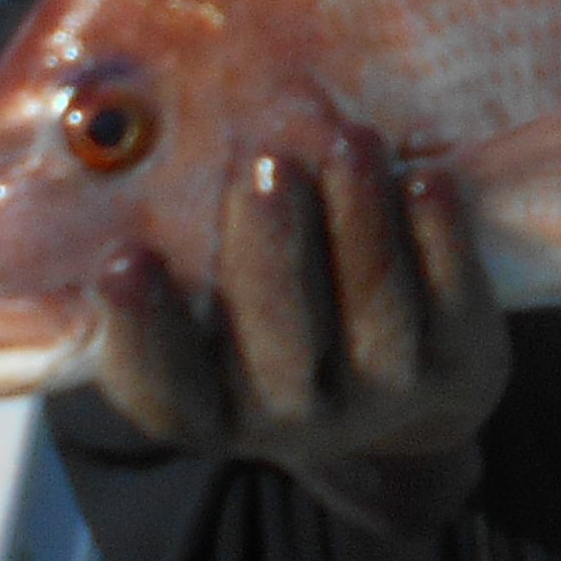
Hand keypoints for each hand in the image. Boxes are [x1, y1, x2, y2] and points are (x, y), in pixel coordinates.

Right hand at [92, 130, 507, 534]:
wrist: (401, 401)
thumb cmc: (272, 323)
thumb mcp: (210, 312)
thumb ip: (170, 252)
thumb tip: (99, 141)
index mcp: (212, 411)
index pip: (163, 391)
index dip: (141, 332)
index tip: (122, 259)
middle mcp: (293, 420)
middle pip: (279, 347)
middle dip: (272, 253)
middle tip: (266, 165)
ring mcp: (383, 399)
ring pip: (373, 313)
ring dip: (360, 222)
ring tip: (348, 140)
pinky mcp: (461, 371)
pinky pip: (453, 303)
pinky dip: (440, 238)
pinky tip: (425, 179)